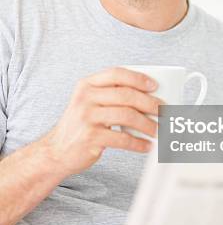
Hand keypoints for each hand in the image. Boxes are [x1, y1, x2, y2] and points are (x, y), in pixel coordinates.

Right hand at [43, 67, 163, 175]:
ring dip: (148, 125)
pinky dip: (138, 143)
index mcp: (87, 85)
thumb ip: (111, 96)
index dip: (138, 78)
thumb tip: (149, 97)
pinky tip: (146, 146)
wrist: (56, 151)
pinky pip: (122, 138)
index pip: (117, 74)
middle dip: (150, 103)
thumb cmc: (80, 125)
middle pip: (127, 95)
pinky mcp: (91, 137)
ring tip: (158, 131)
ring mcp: (87, 117)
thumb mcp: (89, 103)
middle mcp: (86, 98)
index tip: (155, 86)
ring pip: (127, 116)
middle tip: (164, 111)